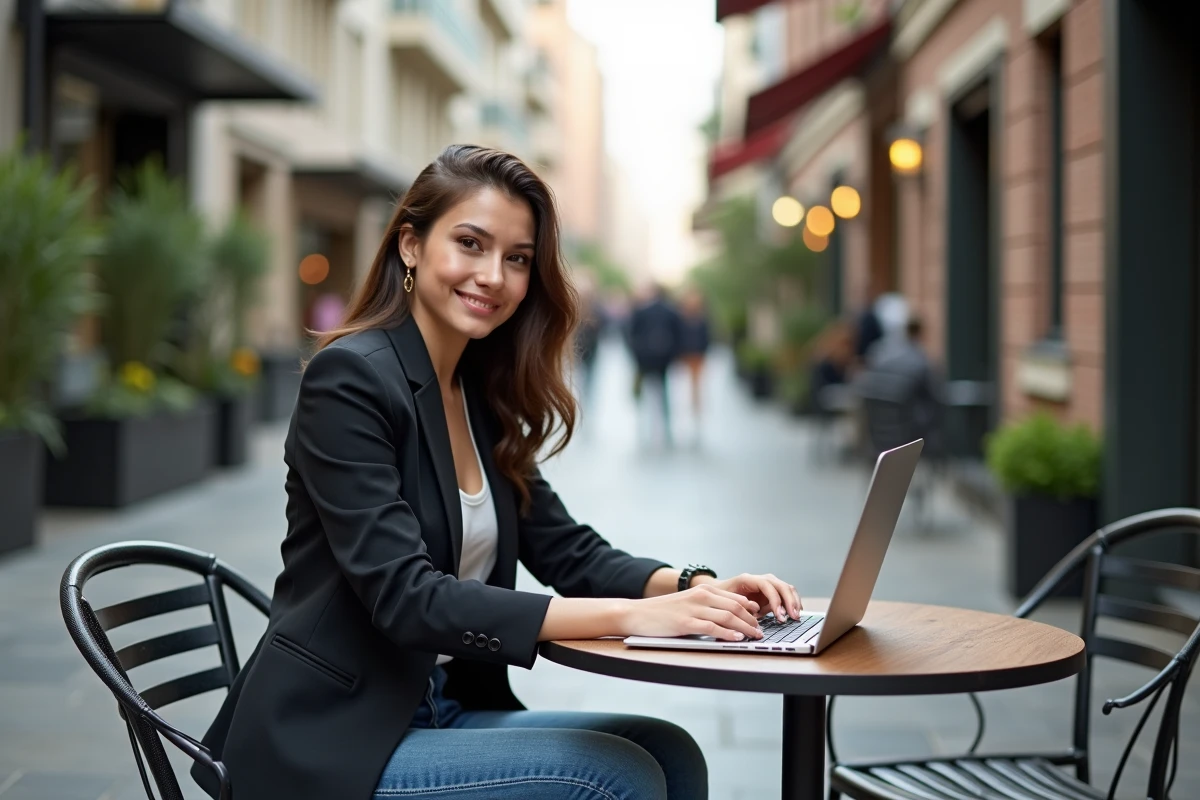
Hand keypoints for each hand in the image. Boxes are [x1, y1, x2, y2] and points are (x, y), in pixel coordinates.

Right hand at [622, 584, 763, 641]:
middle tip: (760, 631)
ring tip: (755, 636)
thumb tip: (728, 619)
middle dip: (752, 621)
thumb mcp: (688, 603)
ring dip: (745, 628)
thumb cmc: (662, 612)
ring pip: (728, 617)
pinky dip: (728, 634)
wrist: (637, 613)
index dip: (751, 610)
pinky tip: (736, 638)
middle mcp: (701, 596)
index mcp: (703, 590)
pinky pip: (713, 628)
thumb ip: (707, 607)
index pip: (735, 599)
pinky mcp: (686, 623)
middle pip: (736, 608)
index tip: (759, 619)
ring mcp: (693, 609)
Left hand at [707, 573, 801, 621]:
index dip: (775, 600)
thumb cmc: (720, 597)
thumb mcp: (726, 602)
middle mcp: (759, 579)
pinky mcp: (771, 592)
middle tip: (793, 616)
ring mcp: (767, 584)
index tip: (779, 615)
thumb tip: (753, 618)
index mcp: (747, 579)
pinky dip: (792, 602)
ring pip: (786, 587)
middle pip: (780, 585)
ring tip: (796, 616)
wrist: (718, 591)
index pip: (767, 585)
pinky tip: (795, 612)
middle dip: (789, 601)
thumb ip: (739, 608)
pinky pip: (785, 594)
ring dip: (793, 601)